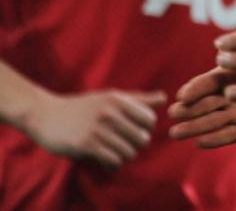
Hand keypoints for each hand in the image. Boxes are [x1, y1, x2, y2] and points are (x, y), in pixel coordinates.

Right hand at [25, 88, 164, 167]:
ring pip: (129, 152)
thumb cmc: (82, 107)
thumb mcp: (109, 97)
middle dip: (135, 145)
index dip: (145, 128)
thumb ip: (138, 100)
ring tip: (115, 152)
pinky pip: (113, 161)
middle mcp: (110, 112)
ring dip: (124, 156)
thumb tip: (164, 99)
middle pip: (142, 138)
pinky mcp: (86, 145)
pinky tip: (106, 159)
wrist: (45, 114)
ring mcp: (98, 129)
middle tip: (124, 144)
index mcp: (118, 99)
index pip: (149, 119)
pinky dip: (113, 164)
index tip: (133, 130)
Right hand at [168, 67, 235, 147]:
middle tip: (172, 115)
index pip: (213, 80)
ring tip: (176, 133)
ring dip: (195, 127)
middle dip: (190, 109)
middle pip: (208, 102)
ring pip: (215, 120)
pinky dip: (217, 139)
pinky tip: (200, 144)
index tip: (183, 94)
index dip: (198, 87)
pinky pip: (233, 135)